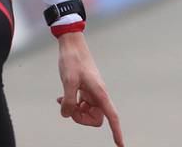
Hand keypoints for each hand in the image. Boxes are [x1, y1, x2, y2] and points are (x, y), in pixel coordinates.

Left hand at [57, 31, 122, 145]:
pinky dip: (71, 104)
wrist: (72, 45)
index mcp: (100, 94)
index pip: (112, 117)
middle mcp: (99, 95)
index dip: (116, 132)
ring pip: (87, 112)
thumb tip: (67, 114)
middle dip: (81, 118)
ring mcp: (92, 93)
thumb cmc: (73, 60)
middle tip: (67, 109)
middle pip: (96, 118)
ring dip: (75, 111)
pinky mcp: (85, 90)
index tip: (120, 146)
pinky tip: (60, 99)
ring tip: (62, 101)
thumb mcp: (68, 81)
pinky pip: (81, 104)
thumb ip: (68, 100)